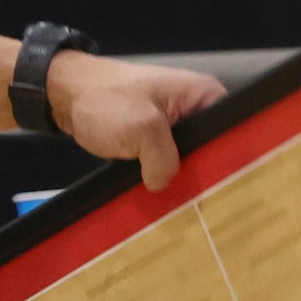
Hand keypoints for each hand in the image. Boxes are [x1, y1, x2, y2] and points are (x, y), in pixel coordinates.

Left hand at [47, 52, 227, 191]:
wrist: (63, 93)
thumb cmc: (106, 100)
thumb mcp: (141, 128)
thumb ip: (163, 159)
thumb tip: (165, 185)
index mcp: (205, 95)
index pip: (238, 130)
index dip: (235, 159)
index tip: (232, 188)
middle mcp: (197, 109)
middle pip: (215, 148)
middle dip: (207, 173)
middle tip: (209, 205)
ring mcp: (175, 125)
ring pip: (190, 158)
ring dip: (181, 178)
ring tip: (188, 206)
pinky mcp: (154, 139)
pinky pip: (168, 161)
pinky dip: (163, 176)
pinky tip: (165, 199)